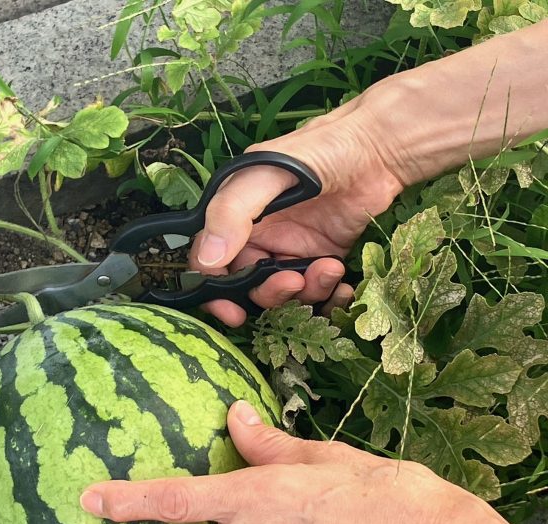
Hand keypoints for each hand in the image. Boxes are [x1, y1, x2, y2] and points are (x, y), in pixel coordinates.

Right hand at [190, 97, 405, 325]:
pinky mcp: (322, 258)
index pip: (211, 263)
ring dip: (306, 293)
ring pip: (285, 293)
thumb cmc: (320, 150)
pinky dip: (328, 297)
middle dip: (270, 294)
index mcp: (235, 216)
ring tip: (330, 268)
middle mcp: (259, 237)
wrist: (378, 148)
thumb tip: (208, 259)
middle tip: (294, 283)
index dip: (215, 293)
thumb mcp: (268, 174)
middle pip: (249, 287)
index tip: (233, 313)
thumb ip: (233, 212)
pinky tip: (343, 285)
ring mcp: (291, 249)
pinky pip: (316, 292)